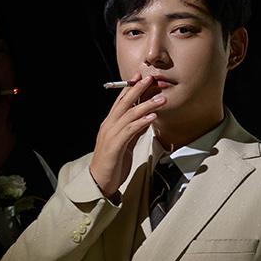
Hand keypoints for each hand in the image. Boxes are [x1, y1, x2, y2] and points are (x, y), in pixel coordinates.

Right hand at [89, 74, 165, 198]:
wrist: (100, 182)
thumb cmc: (112, 163)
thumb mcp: (125, 144)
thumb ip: (134, 131)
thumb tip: (146, 119)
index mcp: (110, 124)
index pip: (120, 102)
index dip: (130, 88)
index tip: (140, 78)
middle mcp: (109, 126)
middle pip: (124, 103)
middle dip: (137, 89)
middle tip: (150, 79)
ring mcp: (111, 135)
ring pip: (129, 114)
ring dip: (146, 105)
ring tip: (161, 99)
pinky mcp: (115, 146)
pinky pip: (130, 130)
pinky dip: (142, 122)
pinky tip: (152, 117)